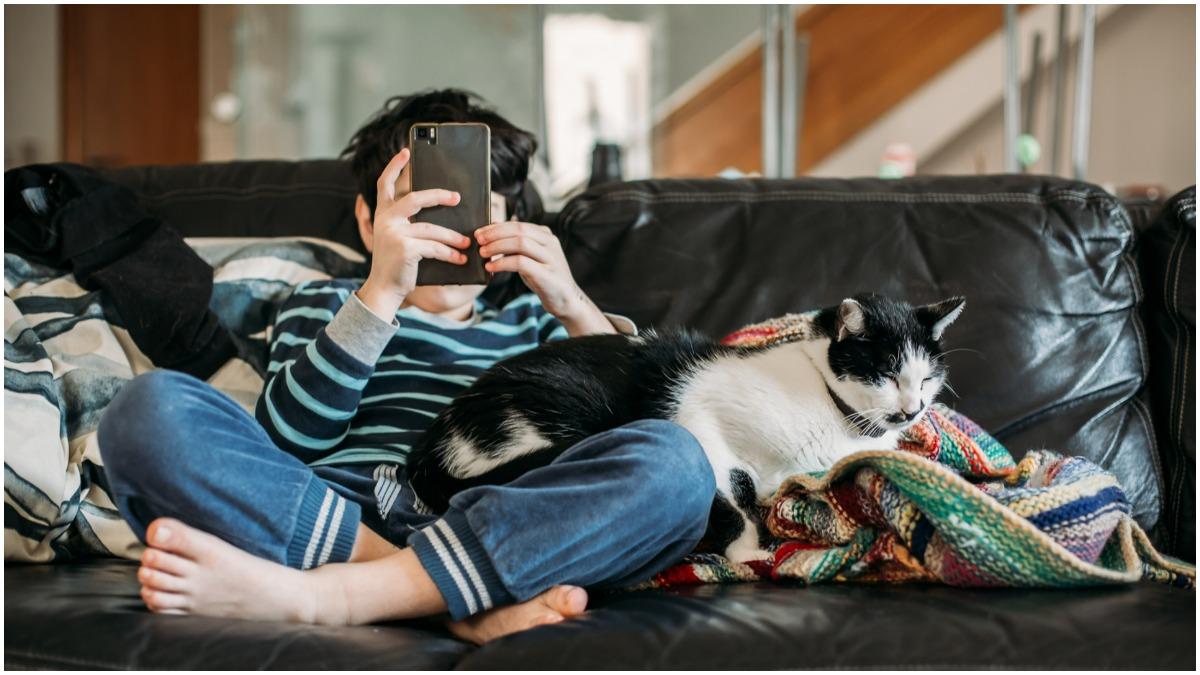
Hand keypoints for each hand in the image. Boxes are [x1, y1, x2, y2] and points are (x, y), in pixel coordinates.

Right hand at [358, 149, 471, 316]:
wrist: (385, 289)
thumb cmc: (397, 263)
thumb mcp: (399, 238)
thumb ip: (410, 223)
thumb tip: (443, 209)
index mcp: (382, 214)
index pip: (385, 183)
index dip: (394, 166)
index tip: (406, 151)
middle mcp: (385, 220)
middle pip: (416, 198)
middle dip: (439, 196)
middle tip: (457, 197)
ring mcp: (393, 233)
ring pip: (432, 228)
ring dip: (453, 237)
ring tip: (468, 243)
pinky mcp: (405, 248)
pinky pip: (434, 247)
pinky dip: (450, 254)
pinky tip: (460, 258)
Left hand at [476, 221, 613, 335]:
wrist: (566, 300)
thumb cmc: (544, 278)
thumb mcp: (530, 257)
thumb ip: (516, 243)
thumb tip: (492, 226)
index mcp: (546, 235)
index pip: (518, 224)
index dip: (496, 227)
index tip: (479, 233)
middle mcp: (550, 243)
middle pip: (519, 230)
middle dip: (495, 234)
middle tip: (478, 241)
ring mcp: (551, 258)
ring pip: (520, 243)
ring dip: (497, 247)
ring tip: (483, 254)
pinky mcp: (547, 274)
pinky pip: (521, 263)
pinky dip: (503, 263)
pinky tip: (491, 268)